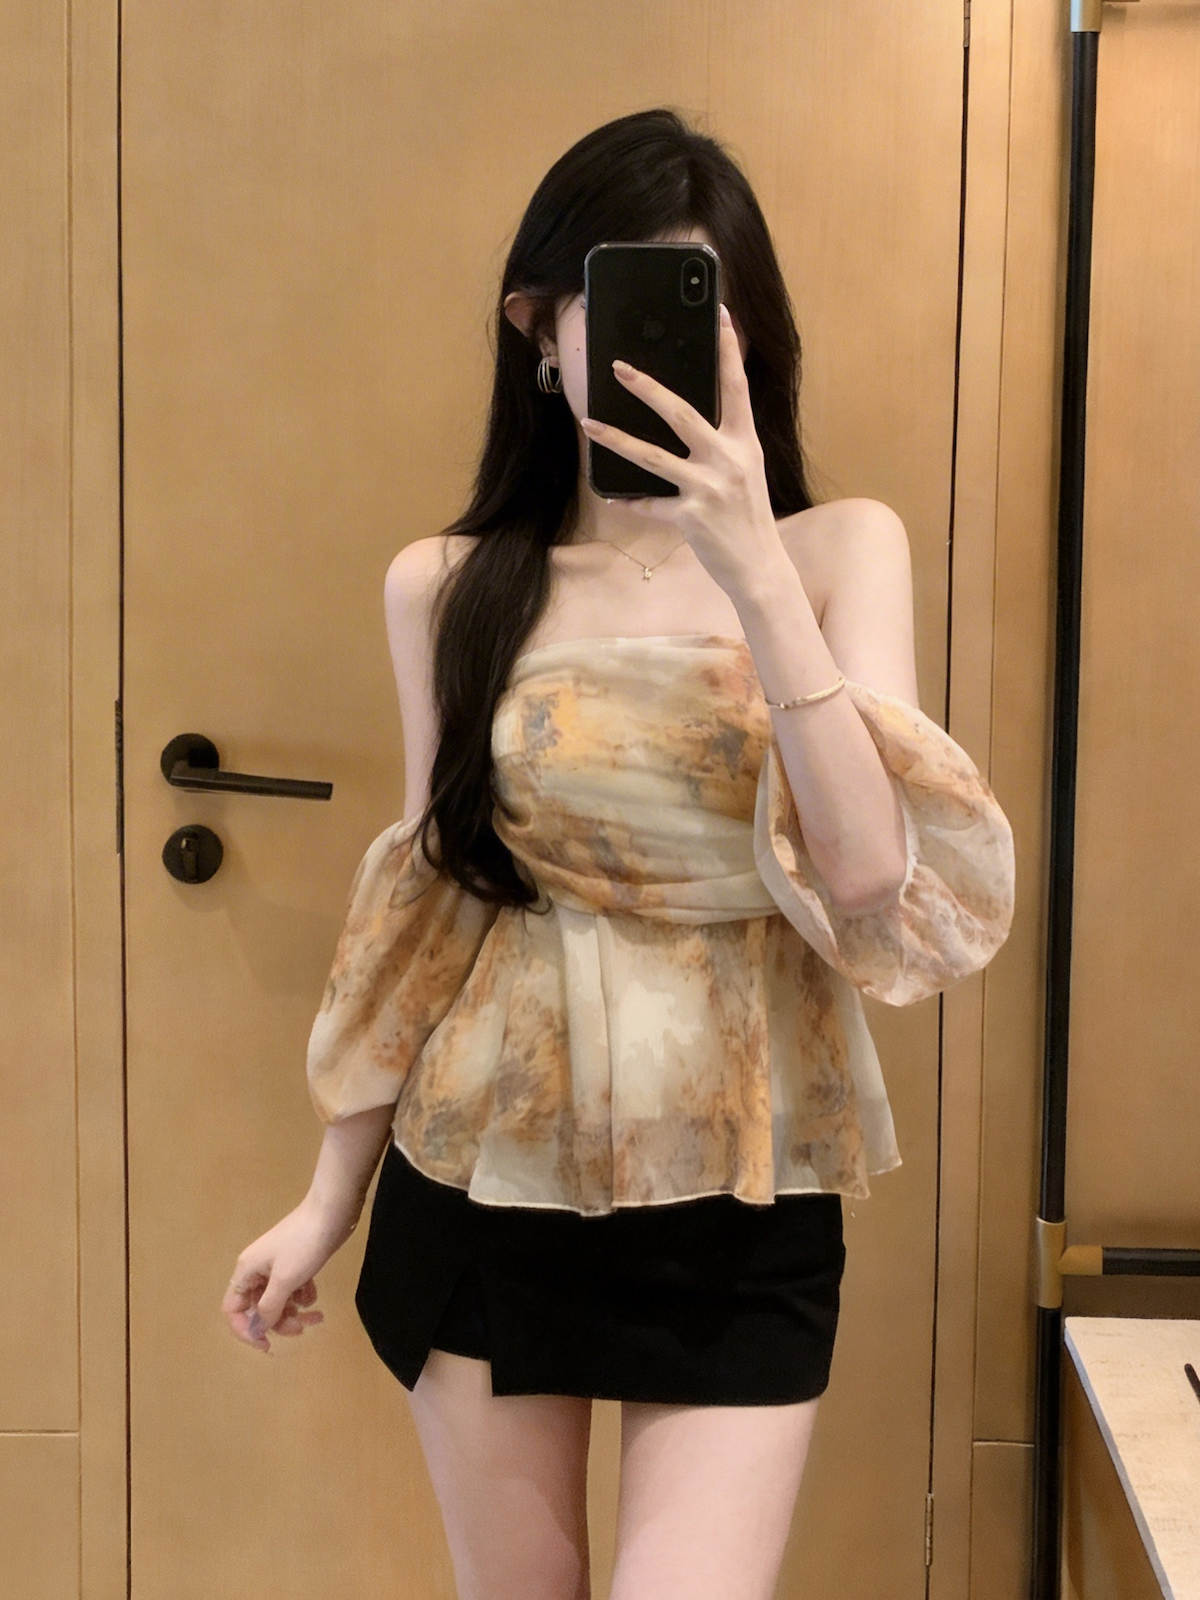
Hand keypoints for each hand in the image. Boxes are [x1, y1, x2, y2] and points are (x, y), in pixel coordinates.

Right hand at [222, 1196, 348, 1354]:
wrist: (331, 1212)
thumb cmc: (304, 1245)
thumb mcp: (284, 1280)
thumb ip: (269, 1308)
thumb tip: (258, 1329)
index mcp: (246, 1271)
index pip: (232, 1310)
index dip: (246, 1330)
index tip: (267, 1344)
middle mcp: (257, 1270)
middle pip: (258, 1308)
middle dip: (278, 1322)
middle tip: (300, 1329)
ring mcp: (277, 1266)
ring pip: (278, 1301)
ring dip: (294, 1313)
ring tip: (316, 1316)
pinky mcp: (295, 1264)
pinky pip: (292, 1290)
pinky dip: (302, 1296)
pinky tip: (315, 1295)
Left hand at [578, 303, 787, 599]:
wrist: (760, 566)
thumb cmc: (749, 516)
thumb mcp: (746, 470)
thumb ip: (723, 443)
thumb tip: (688, 418)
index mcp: (745, 443)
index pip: (736, 387)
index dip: (729, 350)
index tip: (721, 314)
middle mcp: (727, 460)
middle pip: (681, 414)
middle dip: (647, 388)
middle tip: (619, 368)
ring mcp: (707, 488)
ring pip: (652, 457)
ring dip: (616, 439)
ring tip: (589, 424)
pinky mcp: (690, 517)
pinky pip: (649, 505)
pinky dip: (629, 501)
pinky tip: (610, 494)